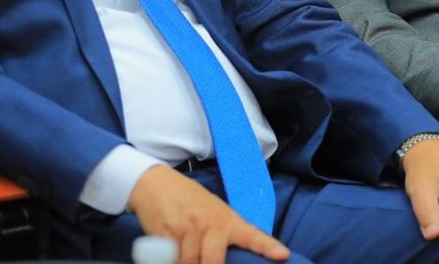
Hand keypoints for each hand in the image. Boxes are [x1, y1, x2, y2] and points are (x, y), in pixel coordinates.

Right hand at [127, 165, 288, 263]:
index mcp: (226, 218)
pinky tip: (171, 255)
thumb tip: (234, 257)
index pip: (250, 235)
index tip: (282, 256)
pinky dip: (170, 262)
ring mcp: (187, 228)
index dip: (267, 247)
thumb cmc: (187, 200)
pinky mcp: (166, 234)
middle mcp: (209, 222)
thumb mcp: (212, 211)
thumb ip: (223, 232)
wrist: (155, 183)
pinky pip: (170, 261)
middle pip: (214, 263)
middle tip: (203, 262)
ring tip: (183, 256)